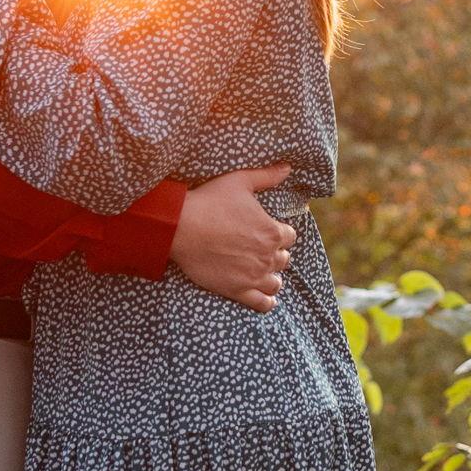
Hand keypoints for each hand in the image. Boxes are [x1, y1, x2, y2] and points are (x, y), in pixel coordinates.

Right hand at [171, 165, 297, 312]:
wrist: (180, 227)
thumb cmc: (209, 201)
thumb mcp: (240, 181)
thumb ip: (266, 176)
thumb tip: (287, 168)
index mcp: (272, 231)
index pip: (290, 237)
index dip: (279, 234)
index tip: (268, 232)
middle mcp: (267, 255)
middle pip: (283, 259)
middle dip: (274, 254)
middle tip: (258, 251)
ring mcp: (253, 275)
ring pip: (276, 282)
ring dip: (272, 277)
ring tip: (261, 273)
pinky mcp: (238, 290)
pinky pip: (263, 303)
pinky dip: (267, 301)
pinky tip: (264, 298)